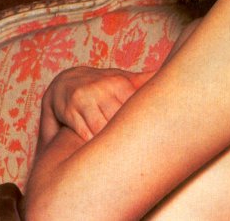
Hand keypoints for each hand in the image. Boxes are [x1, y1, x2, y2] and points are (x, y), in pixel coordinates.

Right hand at [39, 66, 155, 144]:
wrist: (63, 84)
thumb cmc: (100, 86)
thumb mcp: (119, 79)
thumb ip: (142, 81)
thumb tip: (167, 74)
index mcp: (118, 83)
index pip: (136, 108)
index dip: (143, 125)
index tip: (153, 138)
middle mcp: (102, 89)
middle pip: (122, 120)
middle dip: (129, 136)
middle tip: (139, 150)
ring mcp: (85, 100)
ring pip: (103, 129)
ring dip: (111, 143)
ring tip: (122, 155)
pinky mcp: (70, 112)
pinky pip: (85, 134)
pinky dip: (93, 144)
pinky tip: (101, 153)